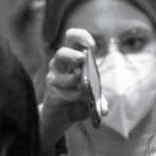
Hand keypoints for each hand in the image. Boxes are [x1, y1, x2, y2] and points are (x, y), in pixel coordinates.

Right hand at [39, 28, 94, 148]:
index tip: (91, 45)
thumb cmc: (78, 101)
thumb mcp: (92, 99)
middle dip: (74, 55)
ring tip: (82, 81)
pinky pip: (61, 89)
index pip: (72, 38)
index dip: (81, 37)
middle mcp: (61, 65)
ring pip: (58, 69)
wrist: (61, 118)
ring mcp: (54, 77)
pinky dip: (73, 94)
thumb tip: (103, 109)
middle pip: (62, 52)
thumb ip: (99, 101)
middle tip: (83, 59)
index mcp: (73, 58)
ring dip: (73, 76)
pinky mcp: (51, 91)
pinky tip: (78, 97)